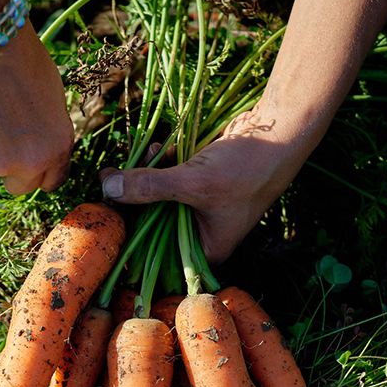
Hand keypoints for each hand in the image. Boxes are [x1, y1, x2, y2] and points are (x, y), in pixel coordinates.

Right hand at [0, 24, 72, 193]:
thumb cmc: (18, 59)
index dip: (39, 170)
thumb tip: (38, 141)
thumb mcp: (51, 96)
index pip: (52, 181)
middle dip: (12, 171)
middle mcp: (32, 163)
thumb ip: (47, 129)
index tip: (29, 162)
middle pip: (21, 187)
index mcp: (59, 146)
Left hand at [99, 107, 309, 262]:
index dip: (130, 234)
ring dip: (146, 176)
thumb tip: (108, 188)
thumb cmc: (247, 168)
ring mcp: (199, 208)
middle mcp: (201, 234)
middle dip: (134, 199)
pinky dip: (161, 165)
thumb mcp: (193, 181)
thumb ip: (149, 186)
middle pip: (152, 224)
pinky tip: (160, 148)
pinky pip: (169, 181)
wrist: (279, 131)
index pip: (156, 254)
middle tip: (112, 176)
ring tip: (145, 153)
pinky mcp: (199, 184)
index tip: (106, 211)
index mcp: (205, 249)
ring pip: (158, 199)